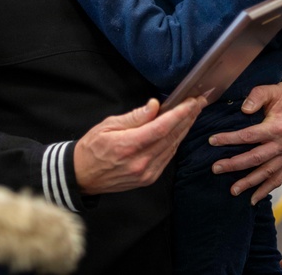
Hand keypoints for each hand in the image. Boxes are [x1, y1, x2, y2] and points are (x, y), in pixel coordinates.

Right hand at [74, 97, 203, 194]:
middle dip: (188, 118)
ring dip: (185, 129)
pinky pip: (167, 157)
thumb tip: (154, 106)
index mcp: (128, 146)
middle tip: (199, 102)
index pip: (161, 128)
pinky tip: (181, 130)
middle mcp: (140, 162)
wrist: (82, 176)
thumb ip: (134, 117)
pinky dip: (176, 142)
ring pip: (172, 147)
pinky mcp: (148, 178)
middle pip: (171, 137)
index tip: (191, 102)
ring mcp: (146, 173)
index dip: (179, 114)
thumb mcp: (107, 125)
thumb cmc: (92, 148)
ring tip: (194, 113)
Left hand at [208, 82, 281, 203]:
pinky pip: (279, 178)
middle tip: (216, 168)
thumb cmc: (281, 95)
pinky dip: (266, 189)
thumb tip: (244, 109)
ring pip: (267, 172)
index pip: (249, 136)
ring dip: (249, 183)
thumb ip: (256, 97)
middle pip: (255, 158)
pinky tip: (253, 199)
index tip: (212, 141)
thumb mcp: (269, 89)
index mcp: (278, 127)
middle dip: (234, 165)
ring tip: (232, 190)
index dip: (229, 139)